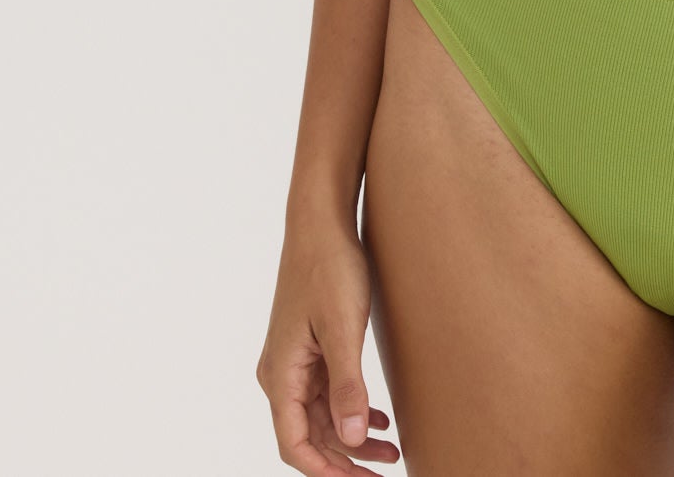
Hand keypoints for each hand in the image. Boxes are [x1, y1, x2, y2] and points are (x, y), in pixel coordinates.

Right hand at [257, 214, 400, 473]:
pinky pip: (326, 393)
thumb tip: (350, 439)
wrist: (322, 222)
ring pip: (321, 416)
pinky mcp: (310, 347)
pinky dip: (350, 410)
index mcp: (281, 375)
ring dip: (351, 437)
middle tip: (385, 473)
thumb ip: (348, 385)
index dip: (326, 471)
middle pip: (309, 436)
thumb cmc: (330, 269)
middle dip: (345, 460)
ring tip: (391, 451)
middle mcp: (281, 374)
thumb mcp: (344, 328)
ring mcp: (295, 361)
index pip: (294, 444)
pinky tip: (378, 419)